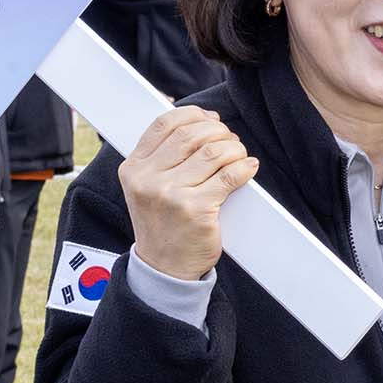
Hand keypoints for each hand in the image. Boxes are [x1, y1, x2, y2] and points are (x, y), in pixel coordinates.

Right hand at [119, 107, 258, 280]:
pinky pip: (229, 176)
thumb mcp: (146, 186)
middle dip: (218, 131)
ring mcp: (171, 196)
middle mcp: (148, 180)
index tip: (211, 119)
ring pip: (214, 152)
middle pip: (192, 135)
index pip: (164, 124)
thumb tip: (201, 118)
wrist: (164, 267)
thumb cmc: (162, 222)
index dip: (193, 115)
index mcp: (134, 169)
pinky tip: (248, 168)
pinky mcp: (196, 211)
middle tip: (230, 140)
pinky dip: (244, 167)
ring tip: (239, 155)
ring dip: (234, 148)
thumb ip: (163, 155)